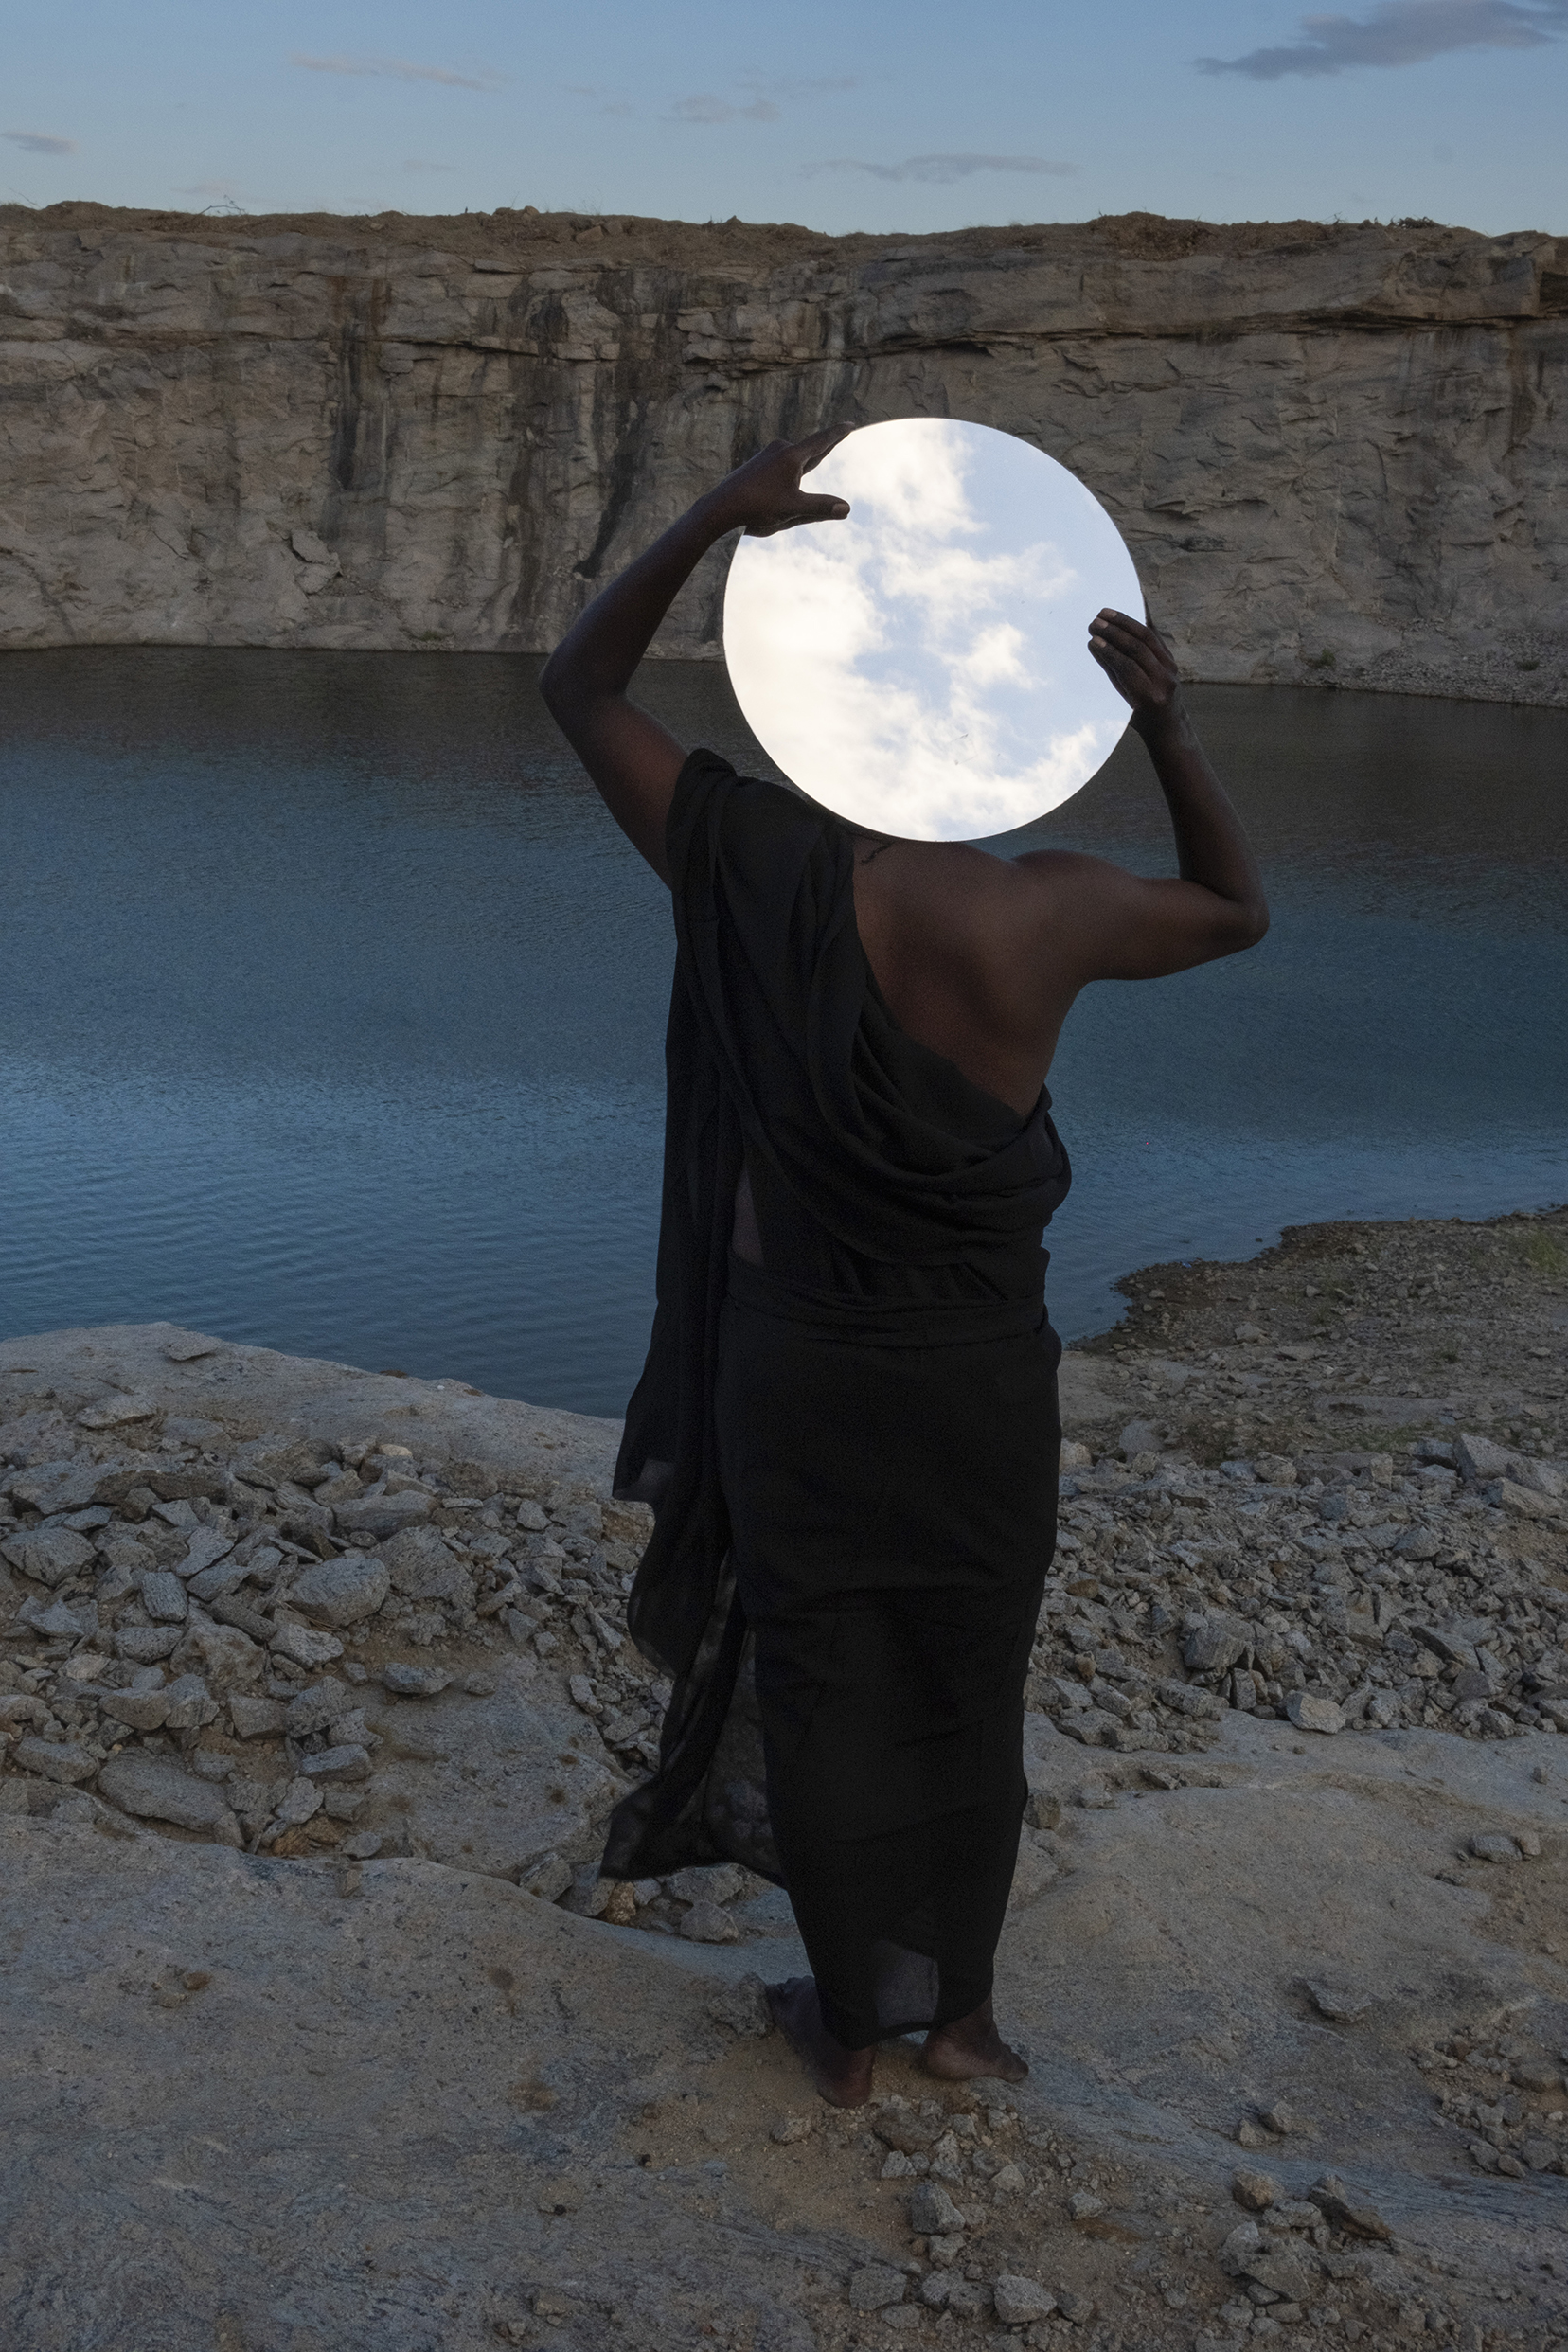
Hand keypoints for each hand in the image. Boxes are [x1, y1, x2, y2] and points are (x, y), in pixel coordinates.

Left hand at [701, 428, 853, 538]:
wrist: (722, 505)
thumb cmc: (758, 506)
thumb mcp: (793, 509)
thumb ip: (821, 508)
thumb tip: (847, 509)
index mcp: (792, 456)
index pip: (821, 442)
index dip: (838, 434)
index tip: (850, 424)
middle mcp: (780, 449)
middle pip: (810, 448)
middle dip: (826, 445)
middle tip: (841, 433)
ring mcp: (767, 455)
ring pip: (795, 457)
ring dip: (808, 459)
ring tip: (821, 452)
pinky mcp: (758, 463)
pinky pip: (783, 462)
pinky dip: (794, 466)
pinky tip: (791, 472)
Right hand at [1087, 609, 1183, 736]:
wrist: (1167, 725)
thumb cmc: (1139, 718)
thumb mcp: (1123, 702)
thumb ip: (1113, 674)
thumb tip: (1097, 646)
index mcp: (1149, 697)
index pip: (1127, 667)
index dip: (1109, 651)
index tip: (1093, 639)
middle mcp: (1163, 680)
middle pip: (1138, 648)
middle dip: (1115, 633)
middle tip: (1095, 623)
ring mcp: (1171, 668)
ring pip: (1147, 637)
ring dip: (1124, 623)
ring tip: (1105, 614)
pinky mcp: (1172, 659)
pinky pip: (1154, 637)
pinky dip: (1137, 624)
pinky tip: (1123, 616)